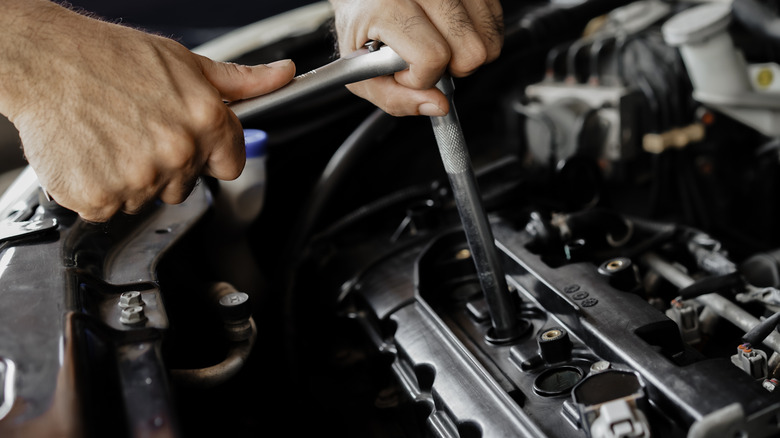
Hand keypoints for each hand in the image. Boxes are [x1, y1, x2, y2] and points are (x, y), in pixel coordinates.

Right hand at [0, 0, 295, 222]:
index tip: (190, 144)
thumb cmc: (110, 57)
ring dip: (130, 178)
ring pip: (146, 199)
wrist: (44, 60)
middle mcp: (178, 153)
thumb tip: (284, 74)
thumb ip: (241, 80)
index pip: (231, 166)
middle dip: (166, 166)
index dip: (210, 156)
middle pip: (186, 186)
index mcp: (206, 121)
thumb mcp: (185, 62)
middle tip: (136, 131)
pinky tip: (91, 155)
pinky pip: (109, 208)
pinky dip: (97, 189)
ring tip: (109, 137)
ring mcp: (139, 179)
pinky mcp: (101, 198)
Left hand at [329, 0, 502, 115]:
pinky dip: (479, 35)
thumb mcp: (360, 70)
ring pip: (490, 38)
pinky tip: (453, 32)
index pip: (432, 57)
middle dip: (451, 67)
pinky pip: (495, 20)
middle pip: (471, 51)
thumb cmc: (361, 24)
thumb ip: (393, 97)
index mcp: (389, 6)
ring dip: (468, 52)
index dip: (421, 77)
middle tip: (424, 58)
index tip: (403, 71)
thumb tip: (437, 105)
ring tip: (438, 42)